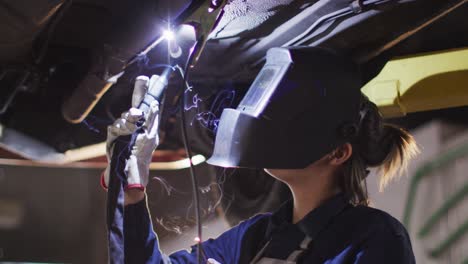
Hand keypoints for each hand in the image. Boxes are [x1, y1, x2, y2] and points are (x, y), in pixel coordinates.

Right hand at [101, 76, 159, 191]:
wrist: (129, 169)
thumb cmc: (142, 153)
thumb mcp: (150, 135)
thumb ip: (151, 119)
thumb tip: (155, 103)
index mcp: (146, 122)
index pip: (148, 103)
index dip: (150, 91)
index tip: (155, 79)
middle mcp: (134, 123)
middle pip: (136, 104)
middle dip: (140, 90)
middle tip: (143, 79)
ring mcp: (123, 129)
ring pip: (124, 115)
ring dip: (128, 119)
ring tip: (131, 126)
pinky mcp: (114, 136)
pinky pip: (115, 126)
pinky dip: (119, 129)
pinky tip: (122, 132)